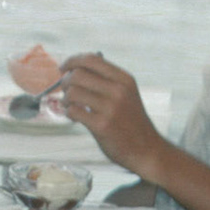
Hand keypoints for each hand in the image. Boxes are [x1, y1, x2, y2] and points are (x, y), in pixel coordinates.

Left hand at [56, 53, 166, 175]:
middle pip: (78, 74)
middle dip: (65, 81)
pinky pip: (73, 111)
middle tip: (65, 91)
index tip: (63, 68)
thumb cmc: (130, 121)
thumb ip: (104, 80)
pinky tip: (75, 117)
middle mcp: (119, 91)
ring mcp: (111, 108)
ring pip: (73, 92)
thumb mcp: (126, 94)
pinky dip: (69, 113)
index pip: (91, 59)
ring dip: (66, 99)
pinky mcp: (102, 125)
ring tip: (70, 106)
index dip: (72, 61)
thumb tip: (73, 68)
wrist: (146, 149)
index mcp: (124, 79)